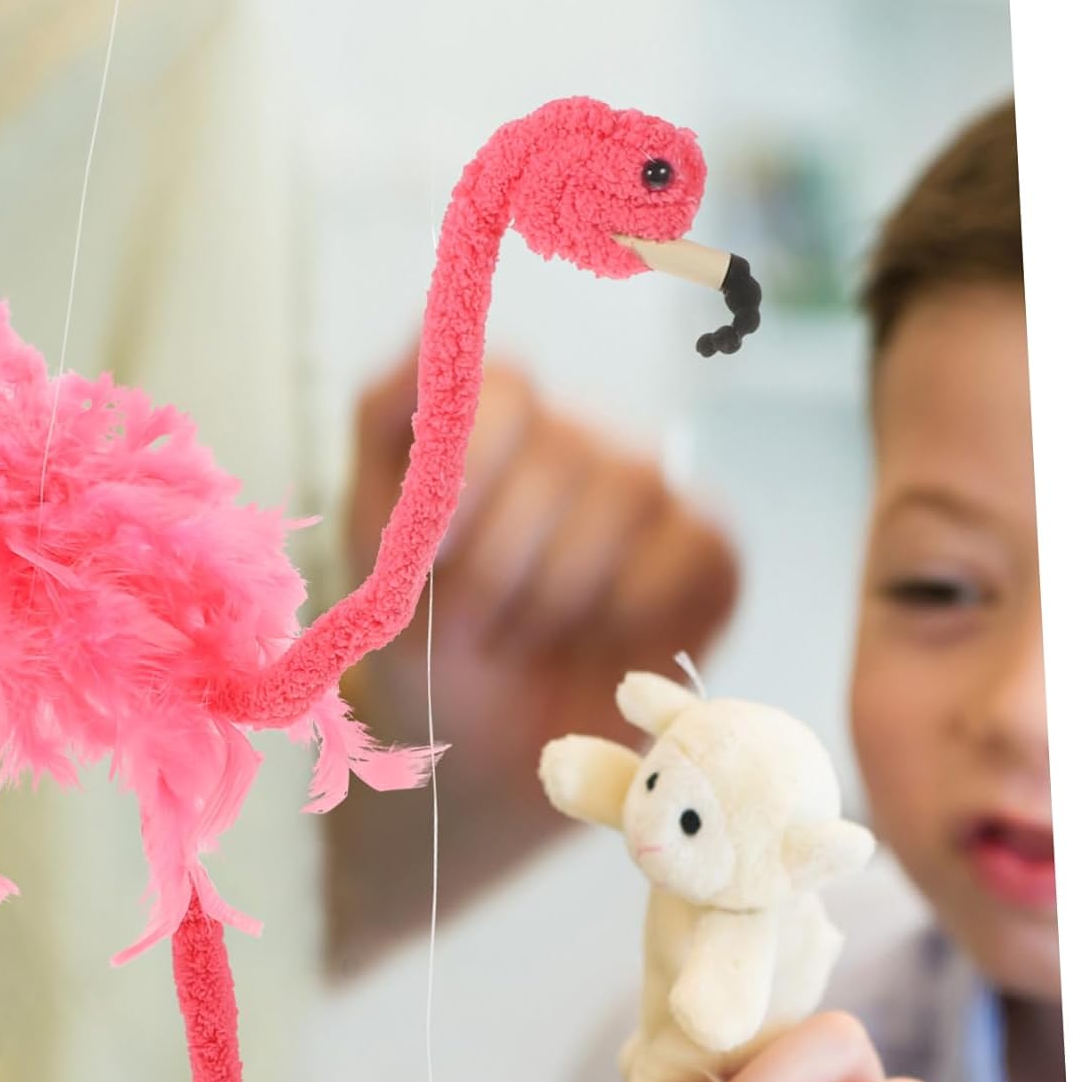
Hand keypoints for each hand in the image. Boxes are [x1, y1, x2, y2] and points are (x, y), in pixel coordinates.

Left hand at [345, 347, 736, 782]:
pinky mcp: (707, 551)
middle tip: (477, 622)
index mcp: (494, 422)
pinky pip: (689, 549)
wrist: (478, 754)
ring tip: (527, 638)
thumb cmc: (423, 639)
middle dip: (502, 562)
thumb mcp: (375, 536)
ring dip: (557, 594)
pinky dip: (629, 612)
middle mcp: (576, 440)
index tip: (435, 549)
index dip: (471, 467)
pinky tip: (598, 645)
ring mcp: (647, 491)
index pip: (505, 386)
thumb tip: (436, 328)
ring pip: (626, 492)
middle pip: (562, 449)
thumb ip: (387, 419)